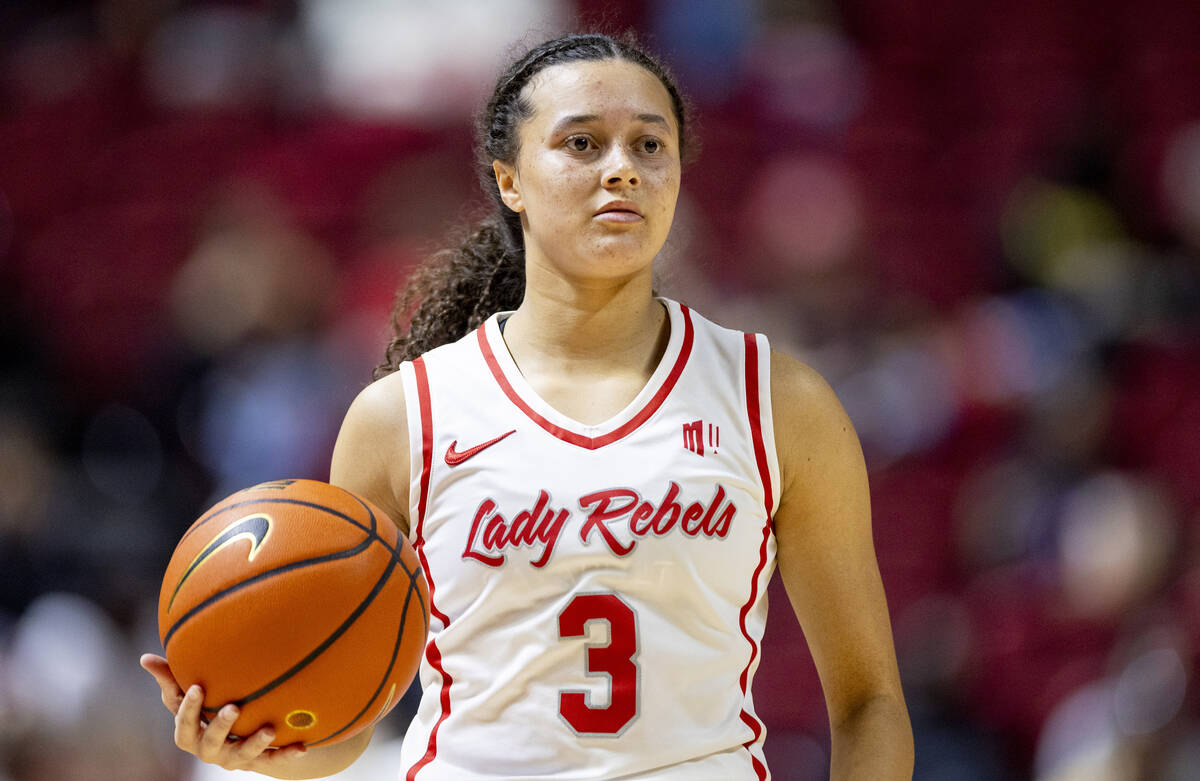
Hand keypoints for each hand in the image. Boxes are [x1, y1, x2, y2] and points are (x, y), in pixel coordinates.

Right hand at [140, 653, 306, 770]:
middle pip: (211, 742)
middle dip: (220, 727)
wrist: (240, 737)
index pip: (183, 723)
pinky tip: (302, 747)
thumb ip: (171, 678)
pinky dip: (286, 755)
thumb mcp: (190, 693)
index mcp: (191, 733)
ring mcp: (233, 758)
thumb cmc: (208, 708)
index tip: (198, 687)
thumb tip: (144, 658)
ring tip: (270, 729)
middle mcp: (209, 749)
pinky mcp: (258, 762)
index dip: (188, 708)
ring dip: (255, 743)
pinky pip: (272, 761)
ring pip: (242, 756)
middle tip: (234, 708)